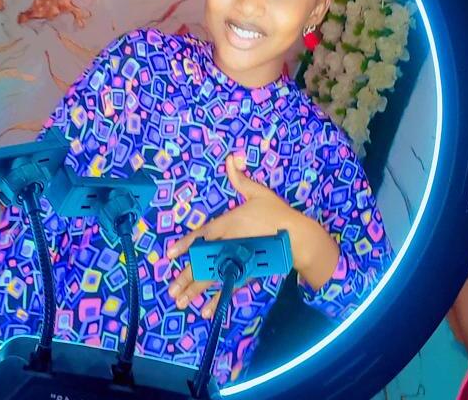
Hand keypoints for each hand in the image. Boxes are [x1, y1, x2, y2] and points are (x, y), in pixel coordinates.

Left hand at [166, 154, 295, 317]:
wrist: (297, 237)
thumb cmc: (277, 213)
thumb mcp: (258, 192)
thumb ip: (240, 179)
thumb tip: (230, 158)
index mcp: (229, 224)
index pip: (203, 235)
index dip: (186, 244)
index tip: (170, 254)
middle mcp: (230, 244)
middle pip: (203, 262)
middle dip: (186, 277)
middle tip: (170, 291)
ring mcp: (238, 260)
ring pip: (213, 277)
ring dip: (196, 290)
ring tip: (181, 302)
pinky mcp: (249, 271)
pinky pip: (230, 287)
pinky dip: (219, 299)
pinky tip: (207, 311)